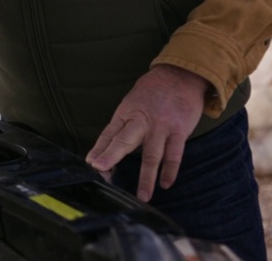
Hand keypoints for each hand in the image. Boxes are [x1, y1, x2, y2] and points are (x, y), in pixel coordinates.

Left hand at [85, 65, 208, 201]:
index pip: (109, 134)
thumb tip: (109, 148)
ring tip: (142, 196)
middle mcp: (141, 120)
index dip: (99, 149)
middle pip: (124, 141)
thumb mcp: (132, 103)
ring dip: (146, 177)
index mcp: (126, 113)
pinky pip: (174, 154)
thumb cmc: (153, 91)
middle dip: (111, 156)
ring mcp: (161, 126)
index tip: (90, 163)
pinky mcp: (179, 130)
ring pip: (151, 154)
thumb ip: (124, 125)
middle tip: (100, 170)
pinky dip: (170, 170)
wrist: (181, 75)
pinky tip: (165, 183)